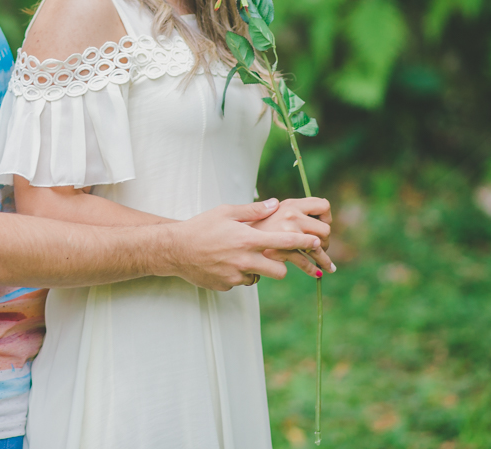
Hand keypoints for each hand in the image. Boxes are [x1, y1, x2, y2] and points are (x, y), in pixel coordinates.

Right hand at [165, 199, 323, 290]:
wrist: (175, 249)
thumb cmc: (201, 226)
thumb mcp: (226, 212)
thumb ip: (253, 210)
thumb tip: (275, 204)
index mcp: (248, 239)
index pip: (285, 242)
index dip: (304, 242)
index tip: (316, 242)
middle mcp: (245, 259)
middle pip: (280, 271)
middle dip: (279, 264)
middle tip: (269, 255)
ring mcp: (236, 275)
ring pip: (260, 277)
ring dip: (257, 270)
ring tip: (240, 257)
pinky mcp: (227, 285)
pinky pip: (242, 282)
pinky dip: (238, 275)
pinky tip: (224, 264)